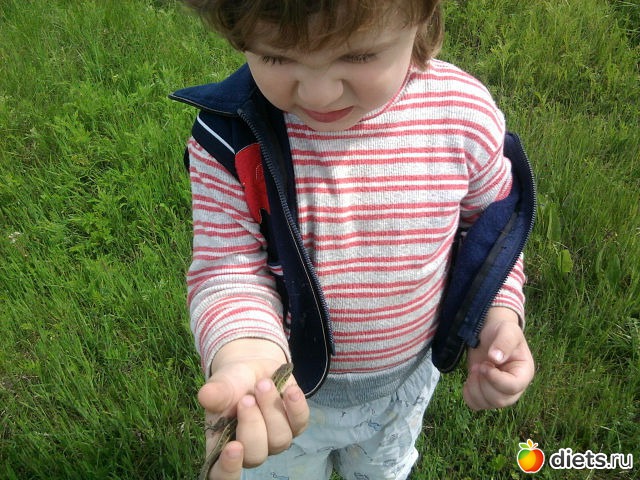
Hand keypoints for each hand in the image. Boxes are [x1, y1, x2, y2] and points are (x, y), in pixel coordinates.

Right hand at [198, 339, 308, 478]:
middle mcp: (249, 449)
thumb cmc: (232, 382)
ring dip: (272, 410)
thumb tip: (205, 395)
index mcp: (222, 445)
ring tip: (263, 384)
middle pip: (256, 456)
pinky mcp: (294, 425)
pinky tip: (290, 391)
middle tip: (246, 399)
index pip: (221, 475)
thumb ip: (216, 392)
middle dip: (252, 425)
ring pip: (280, 440)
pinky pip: (300, 423)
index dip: (228, 470)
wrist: (253, 368)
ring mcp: (274, 439)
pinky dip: (296, 407)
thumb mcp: (222, 383)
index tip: (234, 447)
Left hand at [463, 307, 534, 409]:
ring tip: (474, 370)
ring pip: (487, 404)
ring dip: (475, 387)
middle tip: (478, 365)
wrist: (488, 335)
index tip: (484, 364)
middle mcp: (515, 387)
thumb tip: (496, 358)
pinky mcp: (486, 394)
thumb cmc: (501, 331)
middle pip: (500, 400)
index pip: (513, 387)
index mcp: (524, 372)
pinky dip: (469, 394)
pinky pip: (476, 405)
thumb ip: (504, 342)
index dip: (495, 378)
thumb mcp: (506, 330)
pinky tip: (469, 379)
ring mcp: (500, 393)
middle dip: (483, 383)